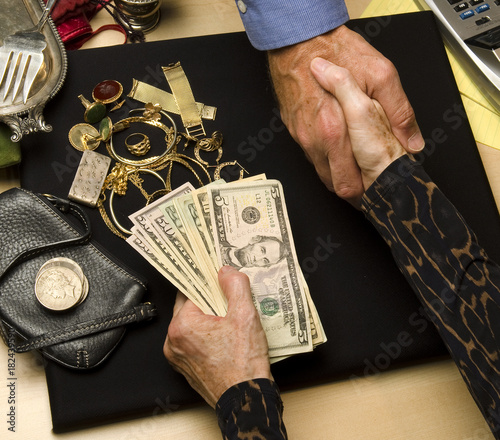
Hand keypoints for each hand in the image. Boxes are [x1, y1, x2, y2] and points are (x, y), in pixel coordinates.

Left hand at [163, 265, 271, 407]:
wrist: (245, 399)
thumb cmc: (243, 365)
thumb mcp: (245, 316)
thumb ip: (235, 286)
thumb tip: (226, 271)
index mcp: (182, 325)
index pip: (191, 290)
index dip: (208, 282)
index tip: (218, 278)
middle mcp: (173, 341)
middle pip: (190, 306)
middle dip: (209, 300)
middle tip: (229, 300)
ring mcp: (177, 356)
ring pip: (191, 324)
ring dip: (207, 318)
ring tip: (229, 320)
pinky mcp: (185, 367)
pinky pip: (192, 341)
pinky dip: (205, 335)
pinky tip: (225, 337)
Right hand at [267, 25, 422, 204]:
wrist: (299, 43)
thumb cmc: (337, 53)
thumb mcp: (381, 75)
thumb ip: (399, 112)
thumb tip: (412, 141)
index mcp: (337, 130)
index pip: (348, 183)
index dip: (363, 195)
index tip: (374, 193)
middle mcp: (317, 139)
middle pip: (335, 185)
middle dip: (353, 190)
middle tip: (368, 188)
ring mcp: (304, 138)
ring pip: (322, 174)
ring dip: (339, 176)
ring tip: (355, 170)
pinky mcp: (296, 133)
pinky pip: (312, 157)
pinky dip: (326, 159)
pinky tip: (338, 149)